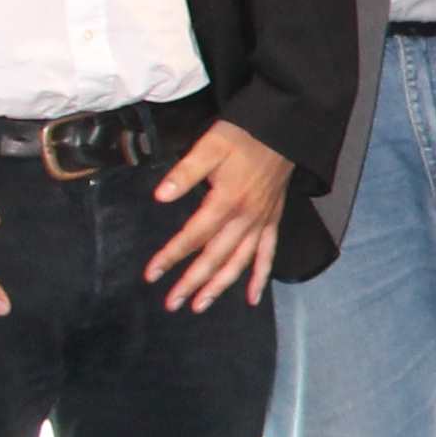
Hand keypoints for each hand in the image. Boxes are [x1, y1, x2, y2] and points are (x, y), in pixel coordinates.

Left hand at [145, 118, 295, 310]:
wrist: (283, 131)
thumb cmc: (243, 136)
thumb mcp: (210, 146)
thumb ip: (185, 172)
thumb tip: (160, 197)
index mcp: (226, 201)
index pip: (193, 236)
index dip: (171, 256)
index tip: (152, 274)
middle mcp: (245, 218)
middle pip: (215, 257)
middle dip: (192, 282)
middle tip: (171, 304)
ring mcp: (261, 222)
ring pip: (240, 262)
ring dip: (220, 286)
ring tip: (200, 305)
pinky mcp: (273, 221)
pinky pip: (268, 254)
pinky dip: (260, 277)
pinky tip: (252, 297)